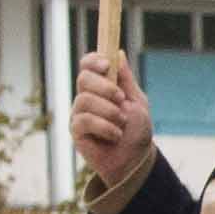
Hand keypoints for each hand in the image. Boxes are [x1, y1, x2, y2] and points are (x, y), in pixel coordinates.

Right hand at [72, 49, 151, 203]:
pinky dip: (104, 127)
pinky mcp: (77, 132)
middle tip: (121, 98)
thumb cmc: (136, 132)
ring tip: (121, 122)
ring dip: (108, 110)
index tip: (107, 65)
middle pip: (83, 79)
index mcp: (101, 87)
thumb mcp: (137, 102)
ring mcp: (80, 114)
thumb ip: (126, 80)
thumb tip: (119, 53)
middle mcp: (87, 98)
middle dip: (104, 86)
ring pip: (84, 100)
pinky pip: (84, 121)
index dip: (94, 61)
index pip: (88, 66)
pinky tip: (115, 135)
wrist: (136, 160)